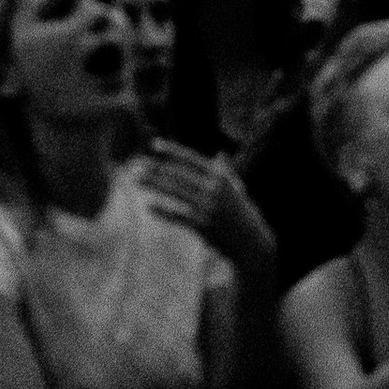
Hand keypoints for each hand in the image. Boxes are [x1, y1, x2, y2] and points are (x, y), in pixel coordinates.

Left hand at [135, 143, 276, 275]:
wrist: (252, 243)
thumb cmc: (243, 215)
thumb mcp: (237, 189)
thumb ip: (226, 171)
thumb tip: (219, 154)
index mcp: (221, 176)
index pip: (191, 158)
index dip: (172, 150)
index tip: (154, 144)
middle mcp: (214, 189)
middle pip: (179, 175)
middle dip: (156, 169)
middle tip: (137, 166)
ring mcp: (208, 208)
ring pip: (175, 193)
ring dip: (155, 185)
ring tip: (138, 181)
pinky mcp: (203, 227)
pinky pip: (179, 216)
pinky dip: (164, 211)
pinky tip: (149, 206)